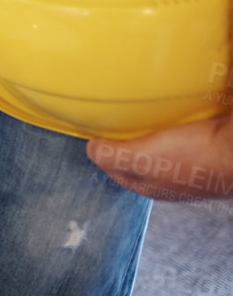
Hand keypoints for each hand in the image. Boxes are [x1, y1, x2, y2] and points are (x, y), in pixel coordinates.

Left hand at [89, 115, 232, 200]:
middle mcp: (169, 179)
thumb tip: (91, 149)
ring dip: (150, 128)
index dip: (103, 151)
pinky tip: (171, 109)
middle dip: (126, 138)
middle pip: (137, 156)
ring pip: (159, 144)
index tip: (98, 130)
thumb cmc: (195, 157)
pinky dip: (172, 122)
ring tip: (142, 108)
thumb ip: (113, 156)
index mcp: (150, 187)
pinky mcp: (206, 148)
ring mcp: (189, 164)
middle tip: (118, 116)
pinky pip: (181, 133)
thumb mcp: (143, 159)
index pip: (115, 170)